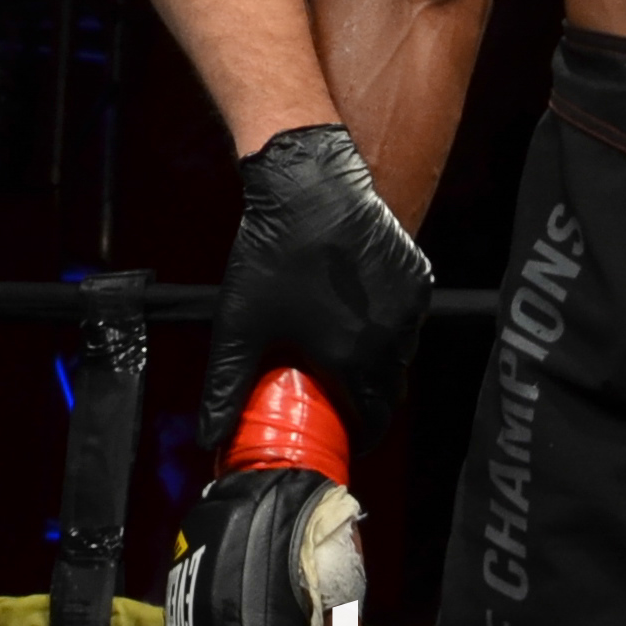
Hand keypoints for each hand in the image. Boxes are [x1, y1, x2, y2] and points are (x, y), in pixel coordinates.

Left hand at [200, 124, 435, 451]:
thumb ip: (226, 389)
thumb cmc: (272, 256)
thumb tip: (208, 439)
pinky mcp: (417, 276)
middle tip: (337, 394)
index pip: (370, 420)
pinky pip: (409, 317)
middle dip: (366, 400)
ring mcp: (410, 308)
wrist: (307, 187)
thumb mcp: (239, 328)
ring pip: (401, 354)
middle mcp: (392, 340)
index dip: (356, 433)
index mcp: (354, 362)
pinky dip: (389, 323)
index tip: (340, 433)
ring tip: (344, 353)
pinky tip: (358, 312)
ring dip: (379, 362)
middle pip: (388, 390)